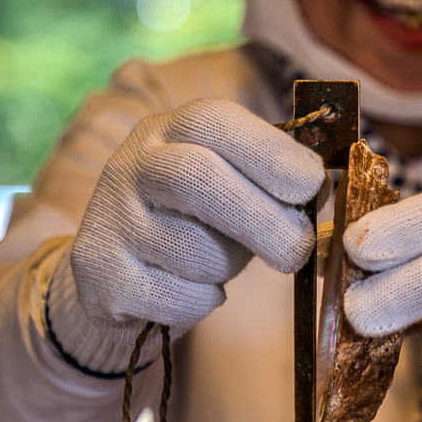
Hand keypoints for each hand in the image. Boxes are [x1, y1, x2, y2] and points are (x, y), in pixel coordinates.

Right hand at [70, 98, 326, 331]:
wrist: (119, 274)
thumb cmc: (198, 222)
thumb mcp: (231, 185)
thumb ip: (271, 182)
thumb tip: (322, 189)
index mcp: (170, 129)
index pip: (213, 121)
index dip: (268, 151)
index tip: (312, 184)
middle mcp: (131, 163)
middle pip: (195, 177)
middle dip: (260, 217)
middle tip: (298, 249)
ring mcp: (110, 217)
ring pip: (189, 248)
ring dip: (227, 265)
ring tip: (224, 263)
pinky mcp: (99, 272)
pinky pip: (173, 296)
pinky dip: (202, 300)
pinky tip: (196, 290)